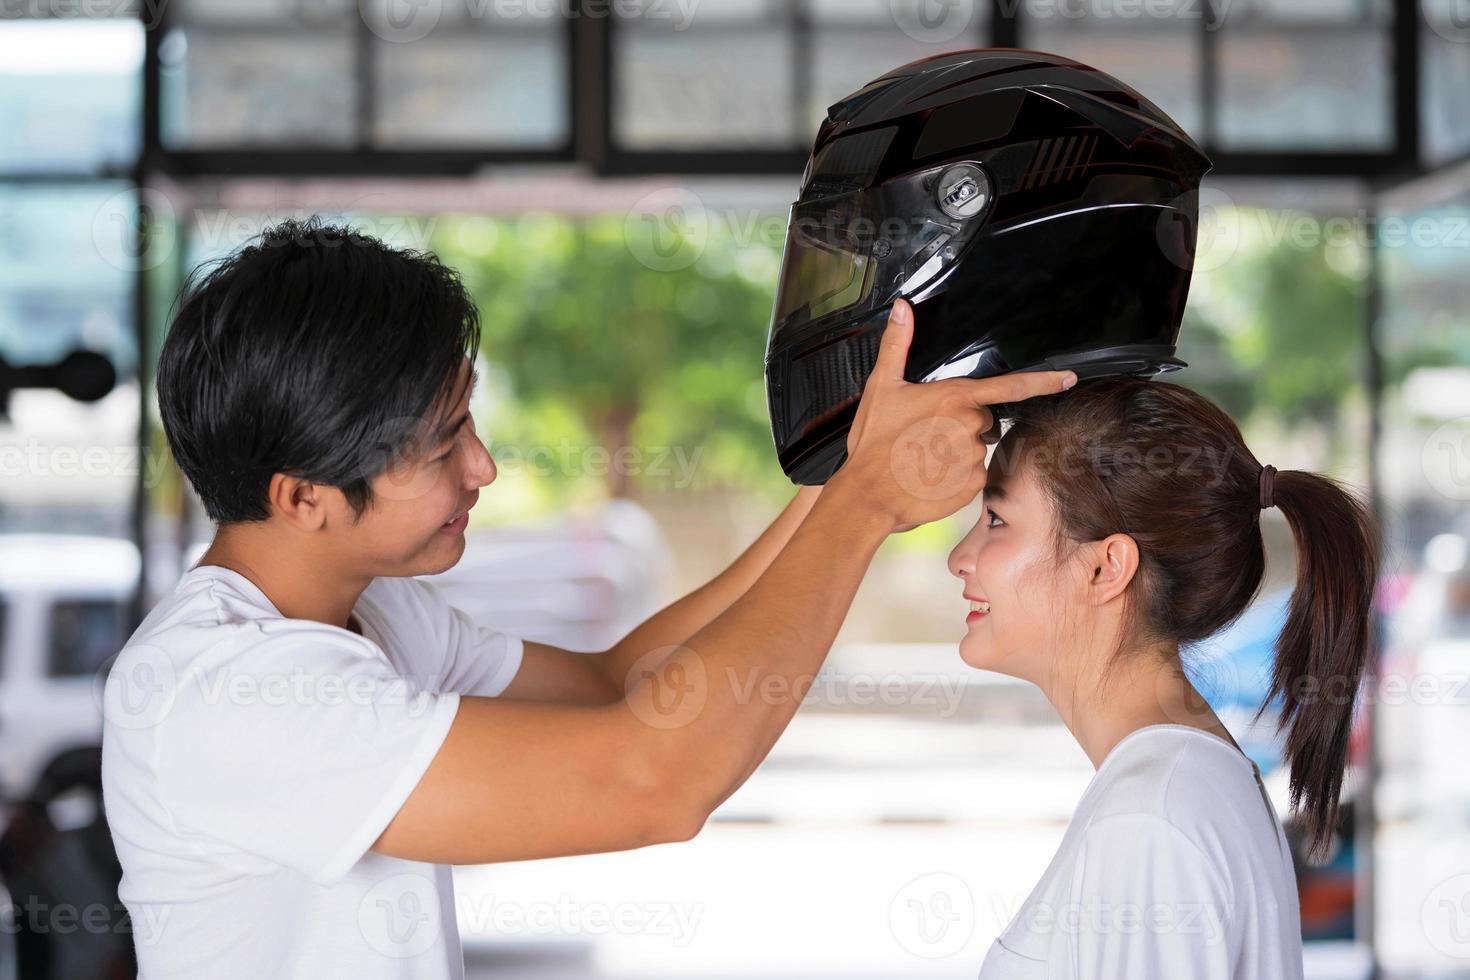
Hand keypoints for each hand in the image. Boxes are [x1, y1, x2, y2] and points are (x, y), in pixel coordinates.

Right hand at [834, 299, 1074, 532]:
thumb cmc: (874, 442)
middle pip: (982, 420)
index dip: (1043, 381)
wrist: (868, 493)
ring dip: (956, 451)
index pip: (1010, 387)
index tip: (1067, 378)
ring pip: (976, 447)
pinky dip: (956, 476)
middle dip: (963, 424)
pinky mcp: (972, 483)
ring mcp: (974, 456)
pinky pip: (972, 474)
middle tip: (927, 435)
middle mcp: (970, 425)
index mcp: (954, 397)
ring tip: (924, 457)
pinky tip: (930, 476)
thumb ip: (897, 345)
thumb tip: (902, 308)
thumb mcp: (883, 387)